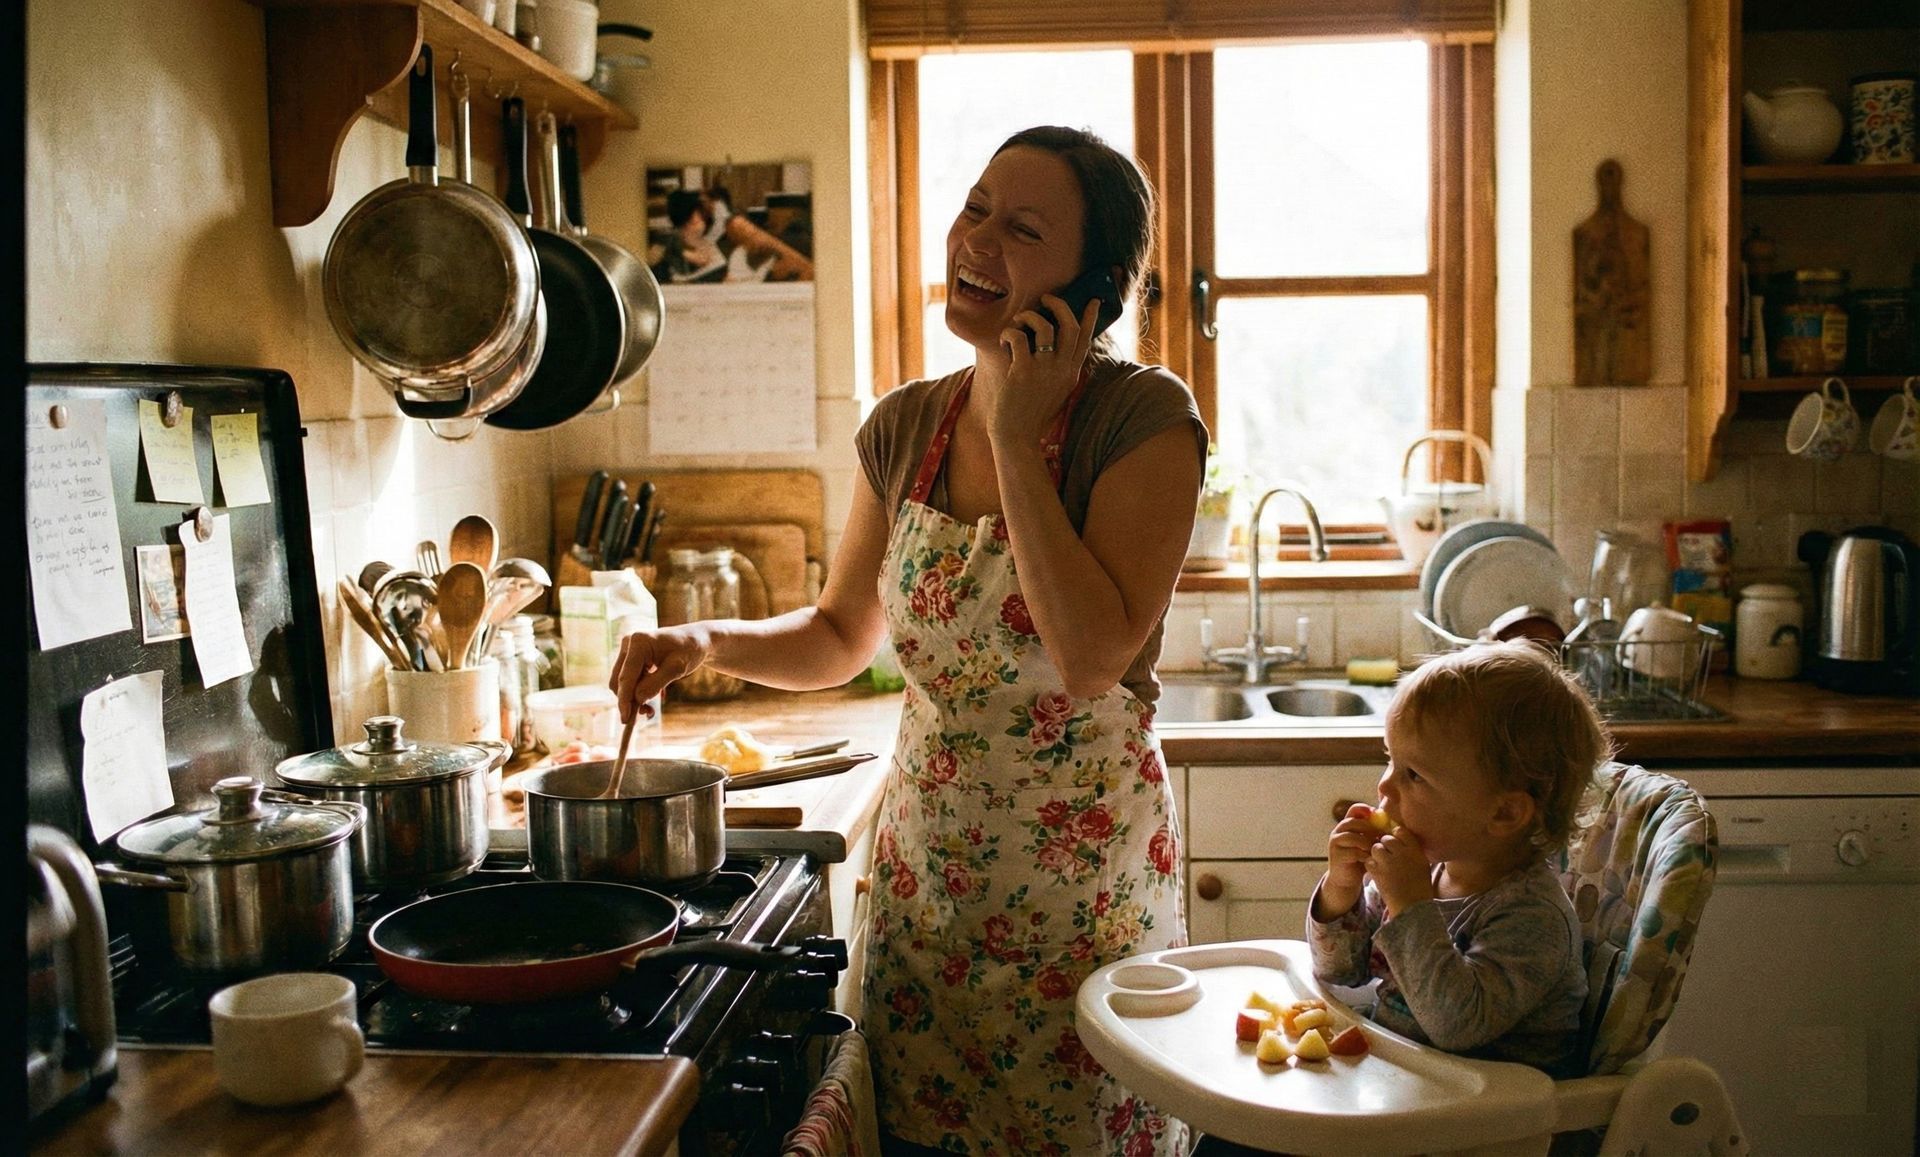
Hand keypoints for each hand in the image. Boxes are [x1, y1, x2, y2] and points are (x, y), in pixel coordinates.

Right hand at [608, 625, 711, 722]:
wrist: (694, 640)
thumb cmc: (689, 651)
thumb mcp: (677, 668)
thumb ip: (656, 683)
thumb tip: (637, 699)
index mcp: (638, 642)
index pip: (626, 677)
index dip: (624, 700)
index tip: (625, 720)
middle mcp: (628, 643)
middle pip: (619, 681)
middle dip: (630, 701)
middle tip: (648, 714)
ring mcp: (627, 650)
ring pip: (621, 683)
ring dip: (633, 698)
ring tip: (651, 709)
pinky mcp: (629, 658)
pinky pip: (627, 680)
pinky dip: (636, 692)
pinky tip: (651, 700)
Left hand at [983, 295, 1101, 448]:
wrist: (1016, 437)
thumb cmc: (1029, 416)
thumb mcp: (1053, 392)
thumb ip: (1056, 371)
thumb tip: (1048, 345)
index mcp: (1071, 374)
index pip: (1085, 340)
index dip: (1090, 318)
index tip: (1093, 300)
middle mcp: (1062, 370)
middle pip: (1070, 326)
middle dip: (1059, 305)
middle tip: (1045, 299)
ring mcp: (1044, 370)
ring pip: (1045, 326)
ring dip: (1029, 316)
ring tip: (1018, 321)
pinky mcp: (1023, 371)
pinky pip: (1018, 337)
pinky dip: (1009, 333)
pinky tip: (1004, 341)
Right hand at [1315, 803, 1377, 919]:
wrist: (1347, 878)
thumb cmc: (1360, 858)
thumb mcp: (1367, 843)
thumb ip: (1373, 832)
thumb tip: (1390, 822)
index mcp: (1346, 825)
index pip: (1355, 809)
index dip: (1366, 810)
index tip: (1378, 818)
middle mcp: (1338, 831)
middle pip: (1353, 822)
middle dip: (1369, 829)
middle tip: (1380, 838)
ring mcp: (1335, 843)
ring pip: (1352, 837)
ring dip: (1367, 843)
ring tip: (1374, 850)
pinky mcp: (1336, 856)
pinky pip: (1353, 852)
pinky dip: (1364, 855)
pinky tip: (1370, 860)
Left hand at [1366, 829, 1434, 917]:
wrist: (1413, 907)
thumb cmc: (1419, 888)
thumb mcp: (1422, 865)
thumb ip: (1411, 851)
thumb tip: (1399, 839)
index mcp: (1416, 850)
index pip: (1401, 831)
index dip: (1395, 836)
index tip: (1395, 845)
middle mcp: (1403, 853)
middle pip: (1386, 839)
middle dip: (1384, 846)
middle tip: (1387, 858)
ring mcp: (1389, 862)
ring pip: (1376, 848)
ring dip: (1376, 855)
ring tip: (1382, 866)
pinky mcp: (1378, 872)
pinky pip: (1369, 861)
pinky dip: (1371, 866)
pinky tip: (1377, 873)